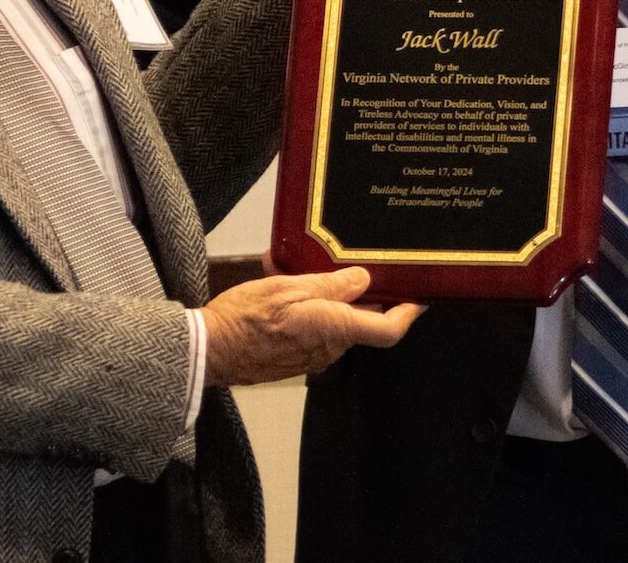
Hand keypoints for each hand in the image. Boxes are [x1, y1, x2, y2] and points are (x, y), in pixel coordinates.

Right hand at [202, 266, 423, 387]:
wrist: (209, 351)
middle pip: (360, 322)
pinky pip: (315, 333)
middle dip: (355, 295)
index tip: (419, 299)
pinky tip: (285, 294)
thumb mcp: (287, 287)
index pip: (387, 330)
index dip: (408, 314)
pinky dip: (309, 312)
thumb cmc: (243, 319)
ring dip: (326, 301)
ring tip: (299, 273)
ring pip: (336, 325)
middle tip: (342, 266)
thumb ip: (329, 284)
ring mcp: (313, 358)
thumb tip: (361, 280)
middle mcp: (329, 349)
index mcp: (333, 328)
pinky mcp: (296, 360)